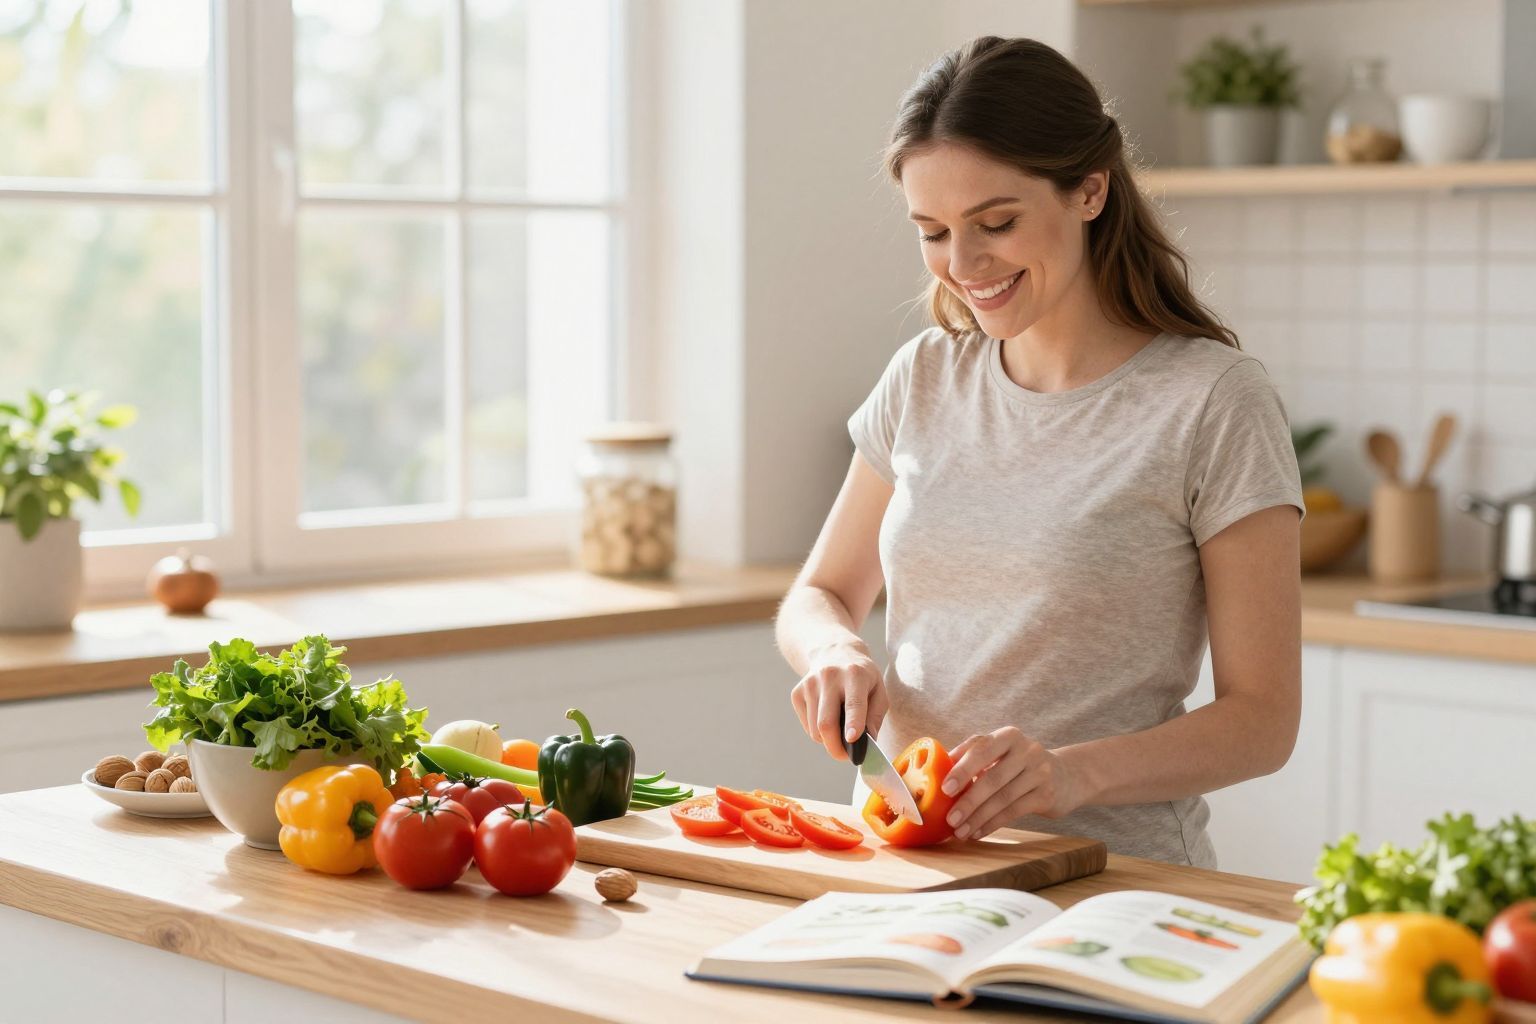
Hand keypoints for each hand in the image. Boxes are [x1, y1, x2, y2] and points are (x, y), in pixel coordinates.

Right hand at [789, 641, 888, 761]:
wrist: (833, 651)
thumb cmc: (862, 677)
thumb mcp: (878, 689)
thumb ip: (876, 716)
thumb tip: (868, 742)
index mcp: (855, 674)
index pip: (853, 703)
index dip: (853, 723)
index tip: (852, 740)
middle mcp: (829, 677)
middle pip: (826, 722)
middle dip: (835, 747)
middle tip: (845, 757)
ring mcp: (809, 684)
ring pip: (815, 729)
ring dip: (828, 740)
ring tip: (840, 733)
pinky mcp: (797, 692)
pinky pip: (807, 725)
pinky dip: (818, 731)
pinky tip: (828, 718)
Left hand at [940, 727, 1083, 839]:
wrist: (1067, 776)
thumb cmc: (1020, 765)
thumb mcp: (1001, 753)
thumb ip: (973, 756)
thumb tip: (936, 770)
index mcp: (1008, 736)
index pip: (981, 748)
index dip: (962, 768)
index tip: (945, 788)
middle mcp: (1026, 750)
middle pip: (992, 777)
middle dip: (968, 800)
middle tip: (950, 818)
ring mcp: (1040, 772)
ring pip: (1003, 798)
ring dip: (978, 817)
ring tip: (960, 831)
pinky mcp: (1047, 795)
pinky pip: (1014, 811)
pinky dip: (993, 824)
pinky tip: (977, 832)